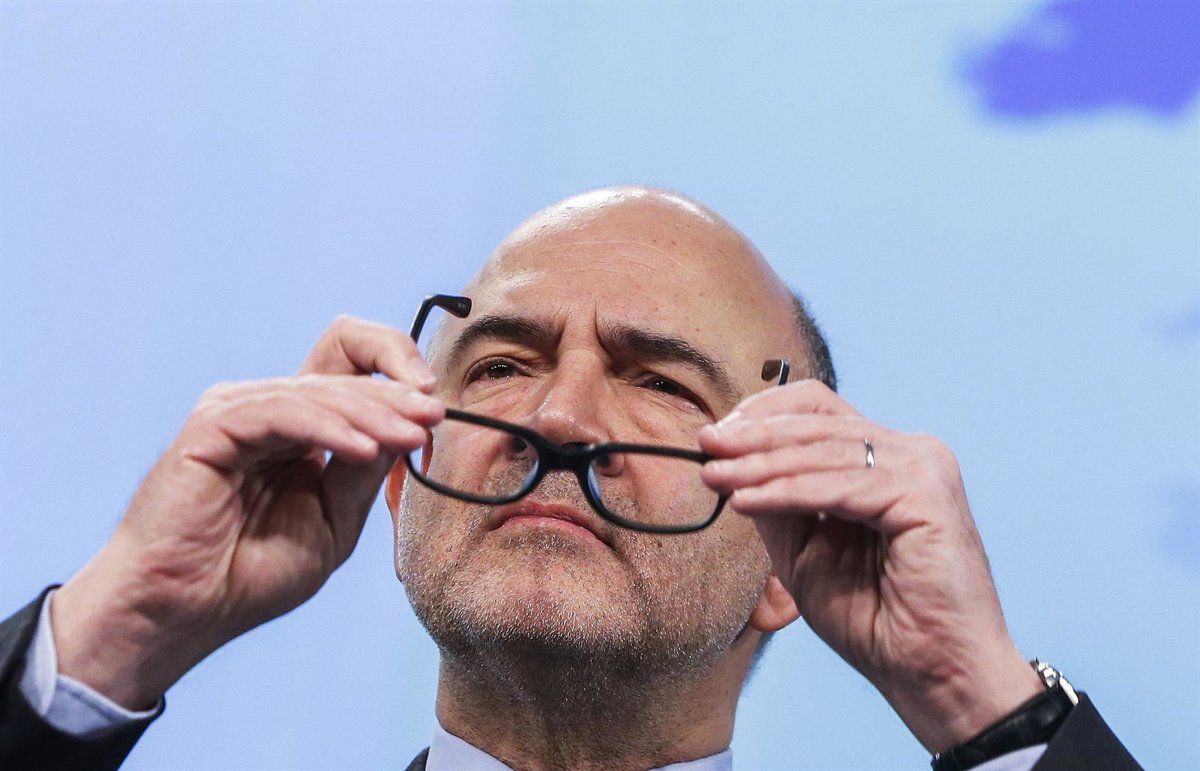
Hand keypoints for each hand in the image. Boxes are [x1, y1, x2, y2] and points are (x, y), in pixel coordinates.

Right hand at [52, 317, 443, 709]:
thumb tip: (416, 427)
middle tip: (434, 418)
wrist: (183, 614)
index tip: (433, 406)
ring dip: (373, 413)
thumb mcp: (334, 520)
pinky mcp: (211, 427)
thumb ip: (366, 472)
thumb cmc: (249, 574)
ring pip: (319, 391)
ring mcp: (236, 411)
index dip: (393, 367)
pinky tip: (365, 449)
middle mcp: (268, 407)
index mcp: (300, 425)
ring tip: (412, 436)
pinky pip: (282, 413)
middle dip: (397, 395)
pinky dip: (329, 428)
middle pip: (343, 371)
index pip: (351, 364)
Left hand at [700, 380, 1041, 751]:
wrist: (931, 678)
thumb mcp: (805, 553)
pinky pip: (840, 487)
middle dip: (753, 437)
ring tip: (717, 477)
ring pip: (824, 451)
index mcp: (887, 460)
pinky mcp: (928, 497)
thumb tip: (731, 463)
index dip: (764, 415)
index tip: (716, 438)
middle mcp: (911, 454)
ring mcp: (924, 470)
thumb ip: (778, 504)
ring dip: (761, 464)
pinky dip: (788, 491)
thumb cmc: (877, 623)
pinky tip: (747, 501)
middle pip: (818, 422)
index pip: (820, 410)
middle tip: (706, 448)